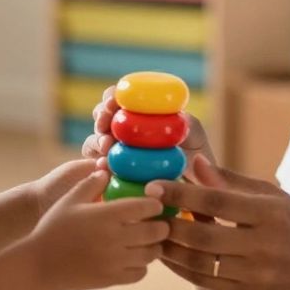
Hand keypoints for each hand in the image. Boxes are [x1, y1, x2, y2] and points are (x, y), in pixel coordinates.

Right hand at [25, 169, 169, 289]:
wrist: (39, 264)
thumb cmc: (53, 228)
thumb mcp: (69, 200)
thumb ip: (91, 183)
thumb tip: (107, 171)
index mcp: (107, 215)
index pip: (147, 207)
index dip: (155, 204)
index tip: (154, 204)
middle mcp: (115, 238)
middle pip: (156, 231)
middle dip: (161, 225)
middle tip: (158, 222)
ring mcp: (115, 261)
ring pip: (152, 254)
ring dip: (154, 246)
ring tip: (148, 241)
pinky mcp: (112, 278)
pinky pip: (140, 272)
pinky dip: (142, 265)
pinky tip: (134, 258)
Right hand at [82, 85, 214, 175]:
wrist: (193, 193)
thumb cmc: (195, 158)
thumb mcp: (194, 135)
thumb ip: (184, 122)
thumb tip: (173, 116)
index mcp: (140, 113)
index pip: (119, 97)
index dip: (112, 96)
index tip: (114, 102)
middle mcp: (124, 130)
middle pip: (101, 116)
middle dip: (101, 117)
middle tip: (105, 124)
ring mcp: (114, 152)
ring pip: (94, 140)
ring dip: (98, 140)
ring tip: (107, 147)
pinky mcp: (110, 174)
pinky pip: (96, 166)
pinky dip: (97, 163)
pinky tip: (104, 166)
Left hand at [147, 155, 289, 289]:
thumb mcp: (272, 196)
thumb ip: (231, 181)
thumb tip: (194, 163)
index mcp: (269, 213)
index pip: (216, 202)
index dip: (181, 194)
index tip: (154, 186)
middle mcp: (263, 245)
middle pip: (202, 236)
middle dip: (168, 223)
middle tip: (145, 210)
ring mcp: (255, 274)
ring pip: (199, 263)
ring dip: (170, 248)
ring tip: (152, 232)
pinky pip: (205, 282)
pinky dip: (182, 268)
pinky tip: (169, 255)